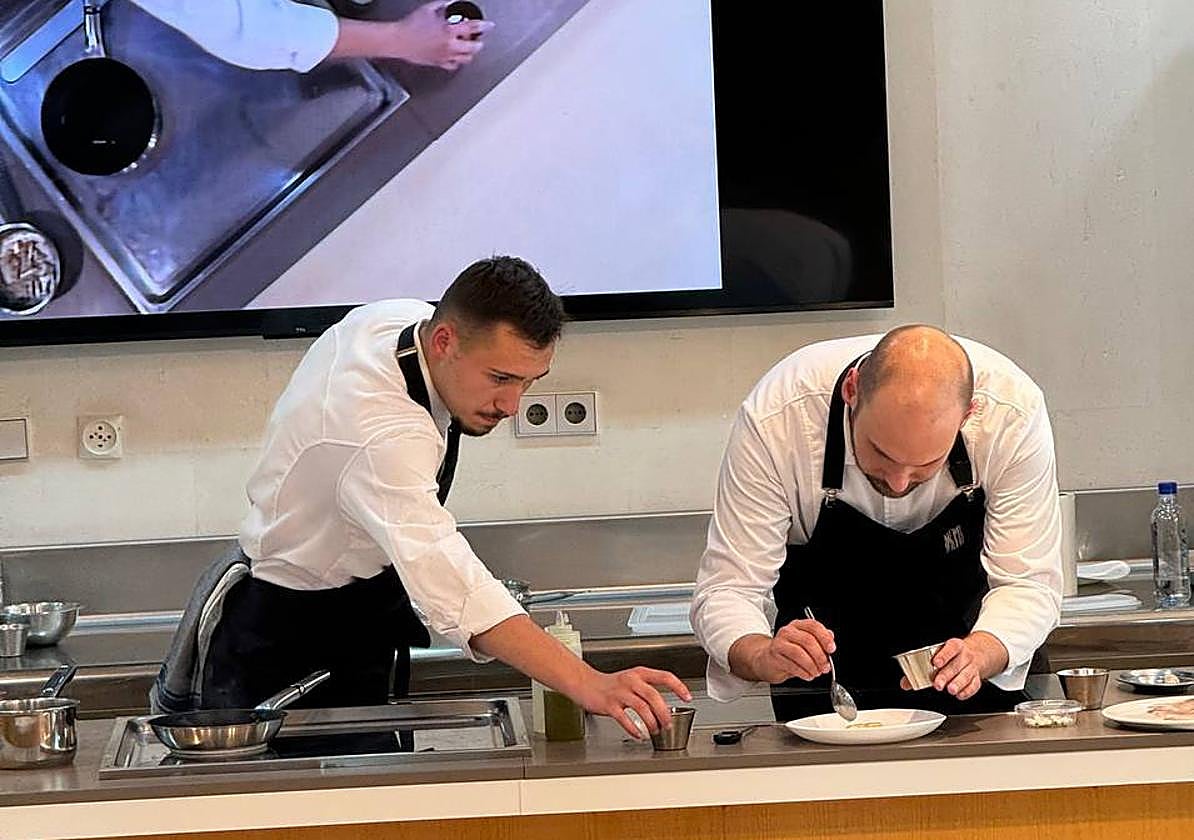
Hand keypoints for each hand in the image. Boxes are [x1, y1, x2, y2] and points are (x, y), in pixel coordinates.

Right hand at [390, 1, 494, 69]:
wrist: (398, 40)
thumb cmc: (410, 25)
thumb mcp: (429, 9)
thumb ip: (444, 5)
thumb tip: (451, 3)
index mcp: (448, 31)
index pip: (473, 28)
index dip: (484, 26)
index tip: (489, 26)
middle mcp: (449, 46)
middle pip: (473, 48)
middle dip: (478, 43)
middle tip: (477, 38)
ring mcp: (444, 56)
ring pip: (466, 59)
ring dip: (470, 53)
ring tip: (468, 47)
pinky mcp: (438, 63)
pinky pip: (454, 65)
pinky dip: (458, 61)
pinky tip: (456, 55)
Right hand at [574, 667, 691, 739]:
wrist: (585, 683)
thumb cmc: (610, 684)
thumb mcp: (632, 680)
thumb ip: (647, 690)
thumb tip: (664, 708)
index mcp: (639, 673)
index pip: (665, 676)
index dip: (678, 687)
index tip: (687, 697)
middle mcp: (631, 680)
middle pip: (654, 696)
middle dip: (664, 713)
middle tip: (667, 724)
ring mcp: (619, 692)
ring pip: (642, 708)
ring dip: (651, 722)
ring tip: (654, 730)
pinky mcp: (609, 704)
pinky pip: (625, 718)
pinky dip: (634, 728)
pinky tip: (639, 734)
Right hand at [744, 619, 834, 683]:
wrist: (767, 659)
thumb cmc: (788, 651)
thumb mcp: (804, 644)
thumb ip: (818, 640)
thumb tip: (831, 639)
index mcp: (798, 626)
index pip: (813, 626)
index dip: (825, 638)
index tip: (831, 649)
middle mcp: (787, 632)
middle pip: (807, 641)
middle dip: (820, 657)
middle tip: (825, 667)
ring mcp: (779, 643)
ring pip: (799, 654)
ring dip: (811, 666)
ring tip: (816, 672)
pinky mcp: (774, 657)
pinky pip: (791, 665)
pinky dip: (803, 673)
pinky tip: (807, 675)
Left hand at [899, 632, 1007, 699]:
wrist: (976, 654)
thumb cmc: (951, 657)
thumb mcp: (939, 656)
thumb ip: (920, 669)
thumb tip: (905, 683)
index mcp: (954, 646)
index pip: (950, 648)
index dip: (943, 655)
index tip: (935, 663)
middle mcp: (965, 655)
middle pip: (956, 665)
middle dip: (946, 675)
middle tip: (938, 684)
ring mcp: (972, 667)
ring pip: (966, 675)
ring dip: (958, 683)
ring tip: (950, 690)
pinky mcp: (977, 678)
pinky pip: (974, 685)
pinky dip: (967, 691)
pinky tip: (959, 694)